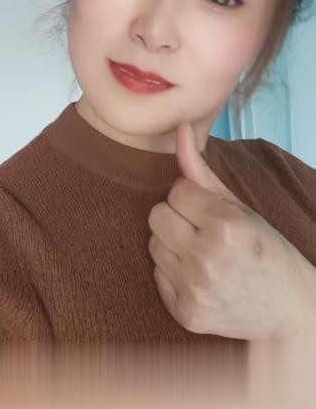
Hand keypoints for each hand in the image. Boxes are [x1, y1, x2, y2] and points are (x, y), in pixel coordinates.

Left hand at [147, 121, 315, 339]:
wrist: (288, 309)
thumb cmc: (263, 248)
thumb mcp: (238, 205)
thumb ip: (200, 168)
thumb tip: (180, 128)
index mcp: (227, 225)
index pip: (176, 190)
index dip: (191, 197)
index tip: (209, 210)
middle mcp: (208, 258)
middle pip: (156, 215)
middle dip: (176, 217)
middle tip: (201, 229)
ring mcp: (196, 289)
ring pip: (153, 243)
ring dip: (171, 243)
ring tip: (200, 251)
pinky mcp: (186, 313)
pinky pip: (157, 274)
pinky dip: (172, 272)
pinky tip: (198, 275)